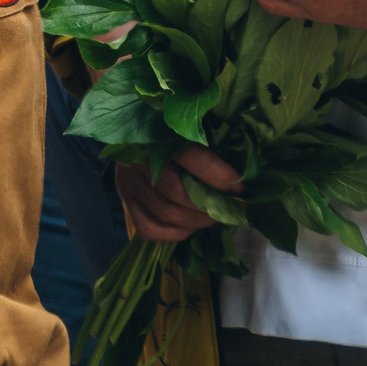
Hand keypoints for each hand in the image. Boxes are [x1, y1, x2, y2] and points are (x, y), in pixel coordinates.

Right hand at [114, 146, 241, 241]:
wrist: (137, 135)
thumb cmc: (174, 135)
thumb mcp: (190, 134)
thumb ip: (211, 150)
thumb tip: (239, 179)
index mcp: (157, 133)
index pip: (189, 157)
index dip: (218, 175)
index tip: (240, 187)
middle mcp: (137, 158)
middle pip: (176, 191)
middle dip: (209, 205)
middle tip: (230, 207)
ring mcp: (128, 181)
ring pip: (166, 213)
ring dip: (197, 221)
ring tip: (213, 215)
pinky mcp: (126, 200)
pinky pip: (149, 229)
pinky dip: (175, 232)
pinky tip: (189, 224)